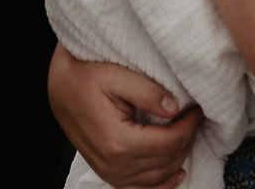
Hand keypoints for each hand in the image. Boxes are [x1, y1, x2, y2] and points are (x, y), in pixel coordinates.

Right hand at [48, 44, 202, 188]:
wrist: (58, 88)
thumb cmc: (85, 77)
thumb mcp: (117, 75)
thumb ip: (148, 92)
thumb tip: (175, 108)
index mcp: (118, 141)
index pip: (169, 142)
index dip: (188, 127)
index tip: (196, 110)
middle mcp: (114, 164)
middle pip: (166, 160)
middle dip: (186, 139)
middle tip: (194, 118)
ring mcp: (110, 172)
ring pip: (157, 177)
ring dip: (177, 158)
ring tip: (187, 135)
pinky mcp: (108, 174)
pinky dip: (161, 184)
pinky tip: (176, 173)